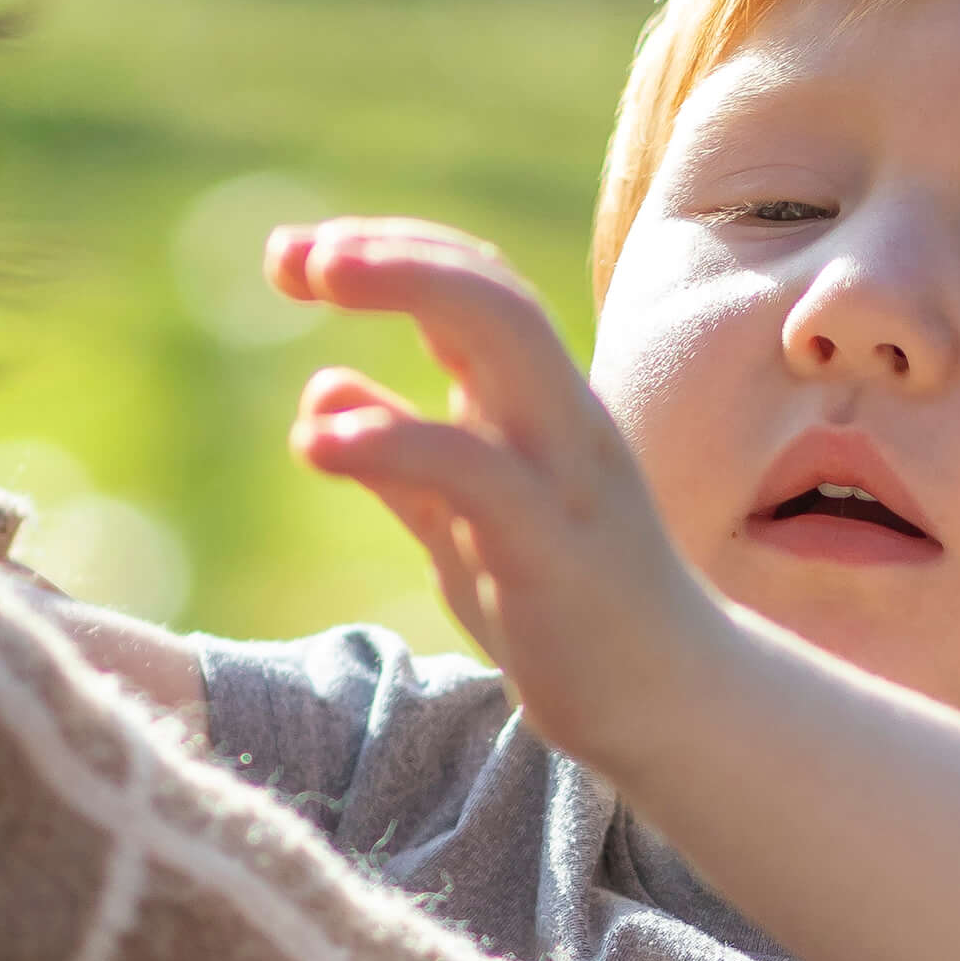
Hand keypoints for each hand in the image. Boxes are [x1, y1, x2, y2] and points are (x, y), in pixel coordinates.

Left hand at [270, 219, 724, 773]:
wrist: (667, 708)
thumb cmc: (570, 615)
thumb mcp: (465, 526)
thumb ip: (401, 461)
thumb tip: (324, 391)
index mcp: (543, 406)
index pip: (476, 287)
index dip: (388, 253)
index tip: (295, 256)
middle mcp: (562, 419)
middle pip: (492, 289)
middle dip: (393, 251)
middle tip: (292, 255)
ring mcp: (565, 475)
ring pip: (504, 339)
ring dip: (408, 288)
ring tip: (313, 280)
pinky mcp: (554, 545)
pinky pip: (474, 468)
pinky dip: (392, 440)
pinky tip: (316, 445)